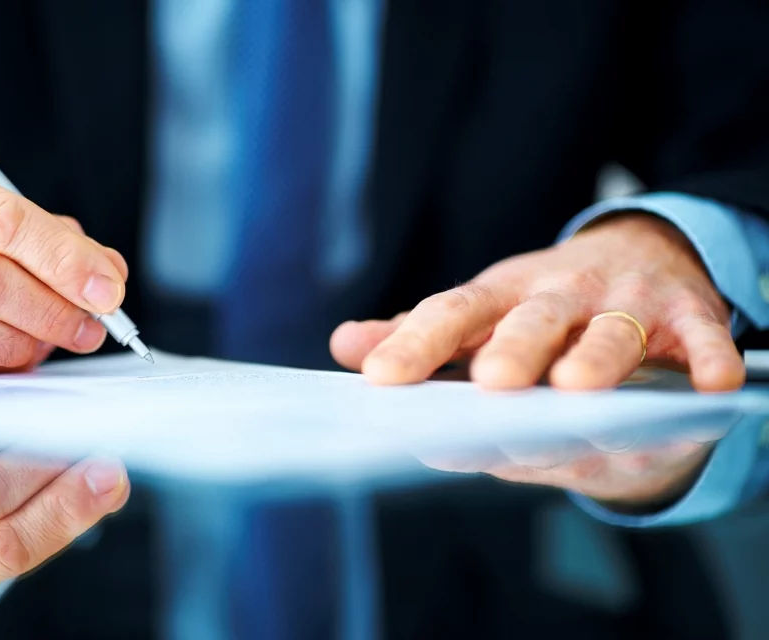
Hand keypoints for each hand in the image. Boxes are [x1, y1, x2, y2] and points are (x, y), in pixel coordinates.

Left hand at [330, 212, 744, 505]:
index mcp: (501, 295)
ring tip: (579, 387)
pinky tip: (714, 382)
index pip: (451, 315)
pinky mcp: (686, 313)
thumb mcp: (480, 312)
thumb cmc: (541, 304)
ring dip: (598, 355)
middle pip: (531, 320)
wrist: (634, 258)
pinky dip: (710, 354)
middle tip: (490, 384)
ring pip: (610, 330)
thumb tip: (344, 348)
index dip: (415, 345)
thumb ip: (418, 335)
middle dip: (513, 349)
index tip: (379, 379)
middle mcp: (559, 293)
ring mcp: (624, 300)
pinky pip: (701, 334)